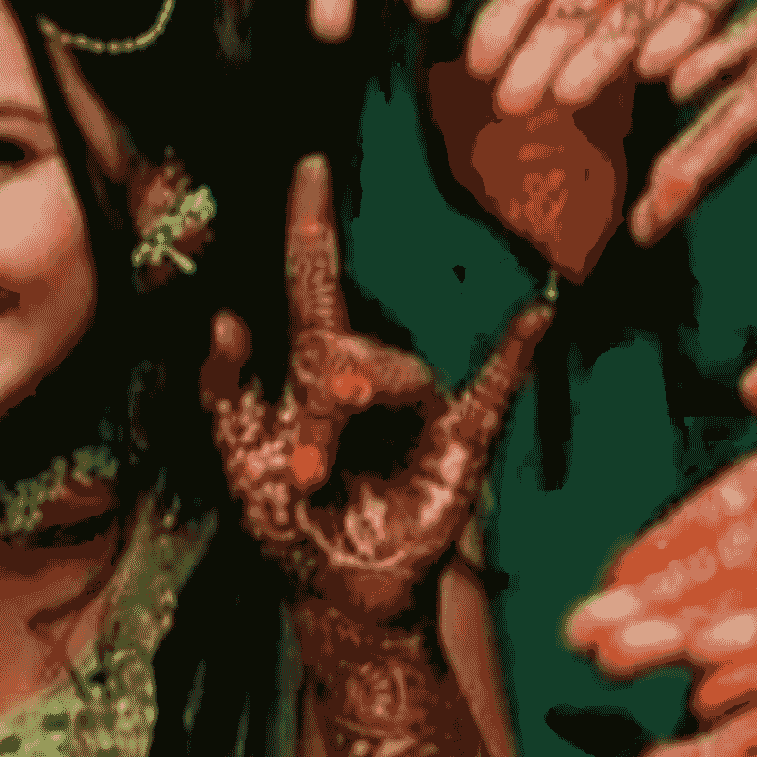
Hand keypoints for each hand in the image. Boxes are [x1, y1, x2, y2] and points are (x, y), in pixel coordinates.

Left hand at [205, 155, 552, 616]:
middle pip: (344, 344)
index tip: (310, 165)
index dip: (310, 226)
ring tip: (318, 480)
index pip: (312, 281)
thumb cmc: (287, 519)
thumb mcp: (240, 455)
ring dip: (347, 427)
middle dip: (320, 400)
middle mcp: (368, 374)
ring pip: (393, 376)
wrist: (338, 590)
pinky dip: (511, 355)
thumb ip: (223, 388)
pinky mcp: (458, 444)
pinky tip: (533, 319)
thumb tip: (225, 317)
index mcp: (314, 366)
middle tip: (305, 467)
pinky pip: (490, 391)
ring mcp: (417, 407)